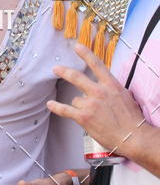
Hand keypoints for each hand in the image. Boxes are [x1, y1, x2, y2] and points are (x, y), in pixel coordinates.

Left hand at [48, 42, 147, 158]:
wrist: (133, 137)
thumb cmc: (132, 119)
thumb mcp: (125, 96)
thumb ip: (111, 89)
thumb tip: (103, 87)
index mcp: (111, 85)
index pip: (96, 65)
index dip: (86, 54)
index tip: (77, 47)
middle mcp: (99, 92)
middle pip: (77, 77)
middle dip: (64, 71)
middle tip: (56, 69)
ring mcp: (90, 104)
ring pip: (76, 100)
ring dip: (80, 106)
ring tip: (93, 116)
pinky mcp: (84, 117)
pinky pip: (65, 110)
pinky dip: (57, 107)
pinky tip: (51, 104)